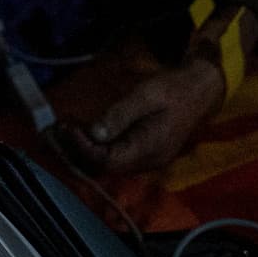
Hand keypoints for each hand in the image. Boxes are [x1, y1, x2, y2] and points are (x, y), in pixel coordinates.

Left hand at [60, 59, 222, 173]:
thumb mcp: (145, 95)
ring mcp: (146, 159)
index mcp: (149, 148)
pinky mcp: (144, 152)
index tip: (67, 129)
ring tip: (65, 131)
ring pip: (108, 163)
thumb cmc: (173, 89)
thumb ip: (119, 115)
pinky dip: (96, 146)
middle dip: (78, 151)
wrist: (200, 90)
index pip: (108, 160)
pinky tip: (83, 132)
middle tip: (57, 131)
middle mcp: (147, 161)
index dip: (83, 148)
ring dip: (84, 150)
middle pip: (105, 167)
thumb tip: (94, 134)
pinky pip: (116, 156)